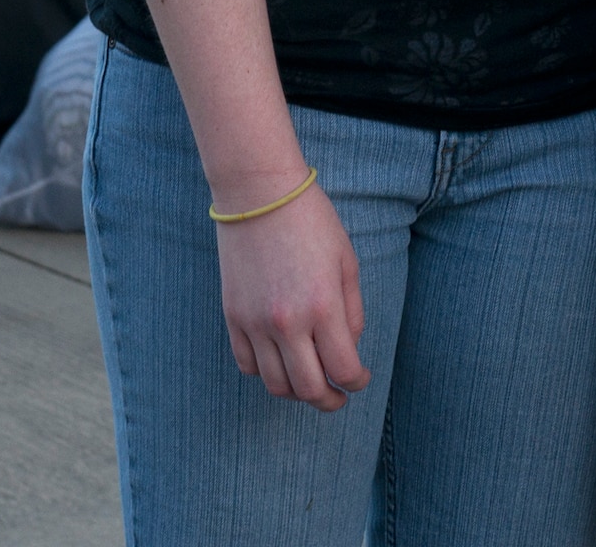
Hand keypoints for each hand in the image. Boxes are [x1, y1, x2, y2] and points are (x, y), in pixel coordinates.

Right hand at [214, 179, 371, 412]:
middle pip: (308, 389)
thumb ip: (352, 310)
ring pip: (275, 384)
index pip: (343, 368)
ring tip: (311, 382)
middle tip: (338, 397)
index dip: (357, 382)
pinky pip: (247, 365)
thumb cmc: (311, 221)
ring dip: (297, 391)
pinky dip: (266, 372)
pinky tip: (281, 361)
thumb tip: (349, 348)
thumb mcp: (346, 260)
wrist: (259, 194)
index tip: (361, 379)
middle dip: (329, 400)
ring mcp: (255, 323)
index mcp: (323, 305)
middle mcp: (288, 322)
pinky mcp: (233, 317)